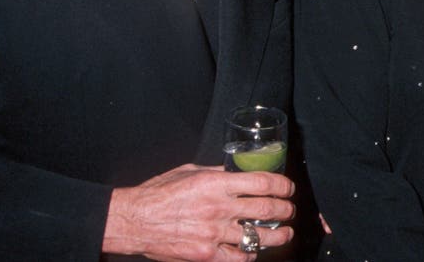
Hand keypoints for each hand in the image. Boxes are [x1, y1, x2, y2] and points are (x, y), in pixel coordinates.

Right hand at [103, 164, 295, 260]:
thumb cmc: (158, 194)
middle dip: (285, 210)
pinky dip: (251, 254)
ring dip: (278, 235)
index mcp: (215, 184)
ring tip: (285, 233)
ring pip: (258, 236)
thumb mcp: (190, 172)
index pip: (262, 182)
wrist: (134, 221)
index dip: (283, 185)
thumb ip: (218, 172)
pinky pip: (238, 257)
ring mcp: (213, 234)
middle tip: (289, 210)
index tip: (288, 188)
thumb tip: (240, 171)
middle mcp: (218, 208)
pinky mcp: (206, 255)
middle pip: (266, 209)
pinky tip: (254, 250)